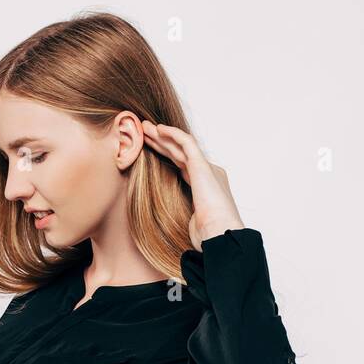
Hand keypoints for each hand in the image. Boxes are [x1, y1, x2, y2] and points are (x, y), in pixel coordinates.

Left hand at [139, 121, 244, 250]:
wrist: (219, 234)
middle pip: (179, 154)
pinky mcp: (202, 165)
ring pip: (180, 146)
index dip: (165, 156)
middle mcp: (208, 174)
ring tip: (144, 127)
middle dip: (161, 142)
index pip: (182, 166)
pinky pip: (186, 142)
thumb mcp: (189, 222)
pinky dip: (172, 134)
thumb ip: (182, 213)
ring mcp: (207, 168)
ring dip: (162, 135)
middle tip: (143, 133)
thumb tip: (169, 220)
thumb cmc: (206, 236)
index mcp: (205, 187)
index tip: (148, 150)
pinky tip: (158, 129)